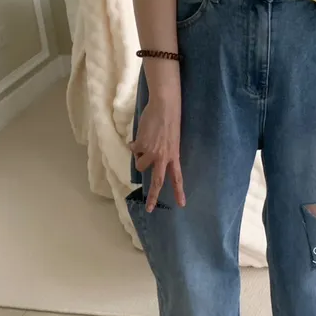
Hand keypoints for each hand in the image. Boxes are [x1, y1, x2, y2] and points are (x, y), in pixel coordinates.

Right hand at [129, 93, 185, 211]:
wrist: (165, 106)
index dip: (179, 191)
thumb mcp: (171, 140)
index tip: (181, 204)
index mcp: (174, 156)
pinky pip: (133, 149)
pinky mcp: (140, 145)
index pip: (177, 177)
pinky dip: (134, 144)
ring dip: (139, 157)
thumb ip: (162, 151)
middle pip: (157, 181)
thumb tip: (144, 157)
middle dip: (152, 196)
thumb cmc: (170, 120)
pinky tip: (141, 135)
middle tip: (150, 208)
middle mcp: (163, 157)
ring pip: (140, 164)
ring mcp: (151, 152)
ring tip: (145, 144)